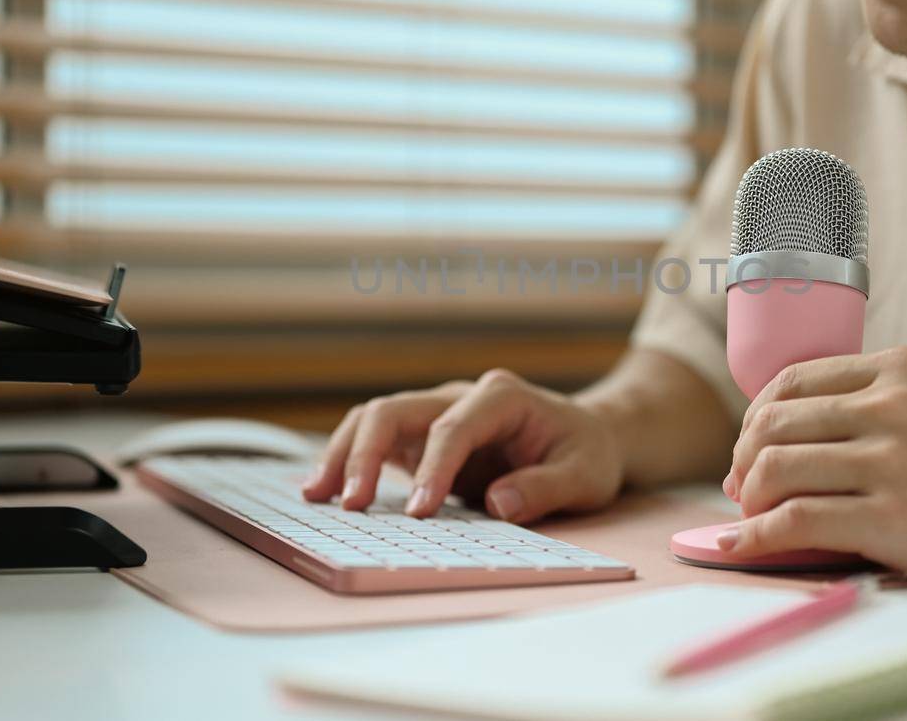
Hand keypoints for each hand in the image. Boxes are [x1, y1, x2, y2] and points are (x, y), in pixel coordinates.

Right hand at [300, 369, 625, 523]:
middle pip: (395, 410)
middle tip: (350, 504)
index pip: (452, 427)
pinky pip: (377, 441)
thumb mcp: (585, 475)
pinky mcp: (423, 437)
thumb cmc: (586, 453)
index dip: (432, 467)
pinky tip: (325, 491)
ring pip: (374, 419)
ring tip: (317, 496)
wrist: (588, 437)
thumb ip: (545, 488)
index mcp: (501, 396)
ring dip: (344, 454)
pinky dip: (350, 462)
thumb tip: (497, 503)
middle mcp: (460, 396)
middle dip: (365, 453)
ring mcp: (437, 413)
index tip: (419, 511)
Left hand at [721, 346, 906, 582]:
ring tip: (752, 517)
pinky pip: (796, 521)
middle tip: (743, 490)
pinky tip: (744, 546)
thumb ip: (880, 402)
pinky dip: (756, 535)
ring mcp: (891, 460)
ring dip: (747, 497)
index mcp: (897, 369)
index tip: (751, 448)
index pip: (791, 381)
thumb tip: (802, 432)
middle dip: (744, 460)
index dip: (755, 418)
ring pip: (774, 468)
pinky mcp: (894, 517)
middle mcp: (889, 406)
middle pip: (773, 425)